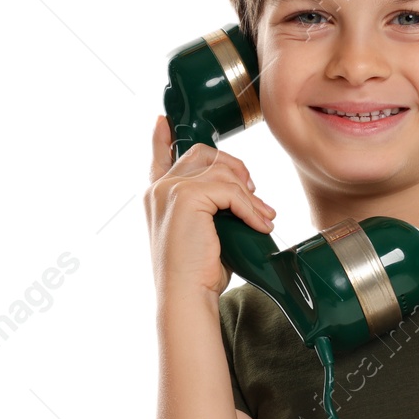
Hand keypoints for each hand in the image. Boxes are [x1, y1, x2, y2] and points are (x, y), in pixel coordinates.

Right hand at [145, 114, 276, 299]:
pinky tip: (260, 224)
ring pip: (222, 173)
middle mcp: (158, 189)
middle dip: (233, 167)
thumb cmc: (196, 274)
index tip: (164, 121)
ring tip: (262, 217)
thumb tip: (242, 192)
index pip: (158, 156)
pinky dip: (251, 207)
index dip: (162, 137)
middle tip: (251, 192)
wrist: (185, 296)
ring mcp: (170, 190)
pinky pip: (231, 190)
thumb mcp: (202, 233)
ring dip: (250, 195)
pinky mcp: (186, 197)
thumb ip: (209, 208)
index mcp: (156, 197)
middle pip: (203, 154)